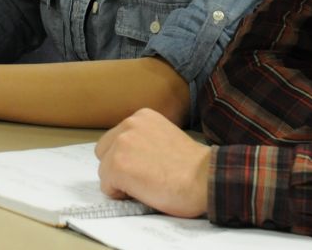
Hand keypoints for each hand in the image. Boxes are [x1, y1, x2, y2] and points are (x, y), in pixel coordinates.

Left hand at [95, 109, 212, 216]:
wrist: (206, 178)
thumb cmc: (194, 166)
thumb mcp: (166, 138)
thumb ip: (146, 141)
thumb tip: (132, 158)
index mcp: (142, 116)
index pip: (117, 139)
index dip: (129, 158)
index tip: (147, 166)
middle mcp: (128, 125)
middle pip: (105, 152)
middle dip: (118, 167)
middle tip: (143, 179)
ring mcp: (121, 144)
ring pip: (105, 170)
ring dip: (121, 182)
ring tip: (147, 186)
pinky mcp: (117, 166)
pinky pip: (107, 187)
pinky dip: (121, 195)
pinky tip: (144, 192)